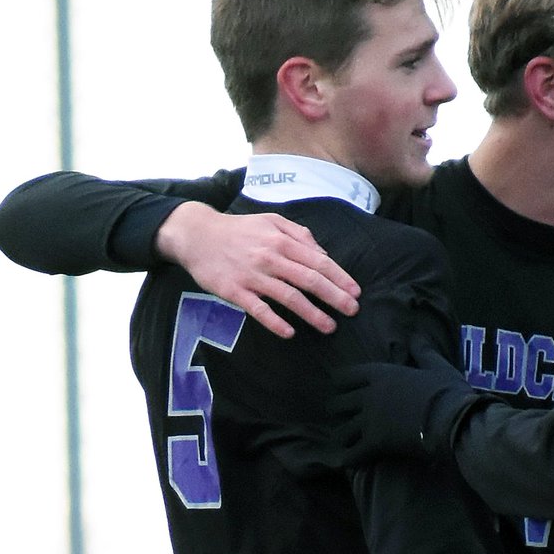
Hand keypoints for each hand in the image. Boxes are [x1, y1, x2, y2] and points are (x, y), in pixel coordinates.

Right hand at [156, 202, 360, 337]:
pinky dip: (274, 322)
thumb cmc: (239, 229)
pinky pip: (258, 309)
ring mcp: (252, 276)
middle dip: (335, 297)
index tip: (355, 292)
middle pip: (309, 280)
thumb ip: (300, 234)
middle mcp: (270, 258)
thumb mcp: (272, 221)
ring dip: (312, 314)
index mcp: (282, 241)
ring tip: (329, 327)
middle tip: (352, 310)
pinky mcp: (234, 291)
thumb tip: (323, 253)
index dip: (340, 278)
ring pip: (288, 297)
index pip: (319, 262)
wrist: (197, 234)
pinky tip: (289, 333)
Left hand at [326, 357, 476, 466]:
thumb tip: (415, 336)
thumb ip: (423, 351)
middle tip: (343, 418)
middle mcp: (369, 395)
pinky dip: (348, 458)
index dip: (339, 384)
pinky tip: (350, 461)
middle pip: (337, 405)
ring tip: (347, 442)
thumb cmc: (448, 392)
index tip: (339, 390)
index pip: (345, 376)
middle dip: (337, 412)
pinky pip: (351, 454)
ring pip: (341, 432)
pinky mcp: (375, 443)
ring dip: (342, 437)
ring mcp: (370, 420)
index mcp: (382, 374)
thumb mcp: (437, 367)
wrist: (455, 421)